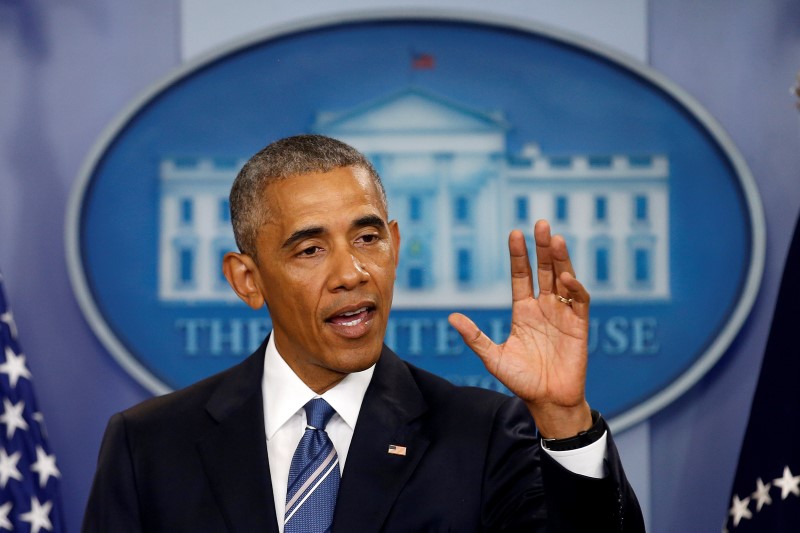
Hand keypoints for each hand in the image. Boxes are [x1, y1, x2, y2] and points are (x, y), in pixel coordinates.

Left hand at [448, 220, 591, 437]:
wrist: (548, 402)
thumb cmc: (521, 381)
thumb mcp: (493, 357)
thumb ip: (475, 337)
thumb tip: (452, 317)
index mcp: (523, 311)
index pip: (521, 275)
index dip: (519, 255)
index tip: (514, 233)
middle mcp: (543, 308)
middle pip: (544, 270)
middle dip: (542, 247)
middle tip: (540, 223)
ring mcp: (562, 314)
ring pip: (562, 279)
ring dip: (560, 259)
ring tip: (555, 238)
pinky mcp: (579, 326)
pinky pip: (578, 302)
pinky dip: (574, 288)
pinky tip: (566, 277)